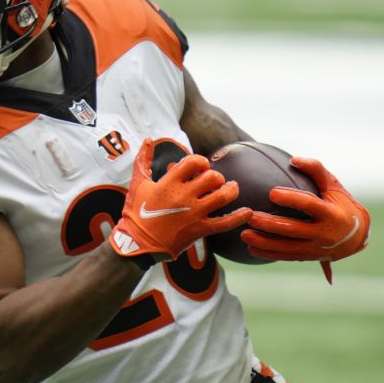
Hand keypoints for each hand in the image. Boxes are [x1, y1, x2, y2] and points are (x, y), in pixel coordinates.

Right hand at [111, 138, 251, 265]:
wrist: (137, 243)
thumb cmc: (136, 212)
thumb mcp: (137, 184)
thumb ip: (143, 160)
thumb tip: (147, 140)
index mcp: (169, 183)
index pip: (194, 162)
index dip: (201, 161)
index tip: (201, 167)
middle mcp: (184, 196)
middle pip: (212, 178)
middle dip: (217, 177)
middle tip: (216, 181)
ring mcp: (194, 213)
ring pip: (223, 196)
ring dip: (231, 190)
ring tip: (232, 188)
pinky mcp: (200, 230)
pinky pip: (225, 223)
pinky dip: (239, 217)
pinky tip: (248, 212)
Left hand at [240, 157, 369, 266]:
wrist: (356, 236)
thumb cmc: (341, 204)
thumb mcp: (334, 186)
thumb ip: (316, 170)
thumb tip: (293, 159)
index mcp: (331, 213)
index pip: (309, 205)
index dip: (291, 199)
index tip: (271, 193)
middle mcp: (323, 233)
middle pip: (293, 229)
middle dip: (270, 224)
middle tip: (250, 216)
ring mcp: (315, 248)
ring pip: (286, 247)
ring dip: (263, 242)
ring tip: (244, 234)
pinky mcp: (308, 256)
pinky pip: (286, 256)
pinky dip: (268, 253)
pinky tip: (250, 248)